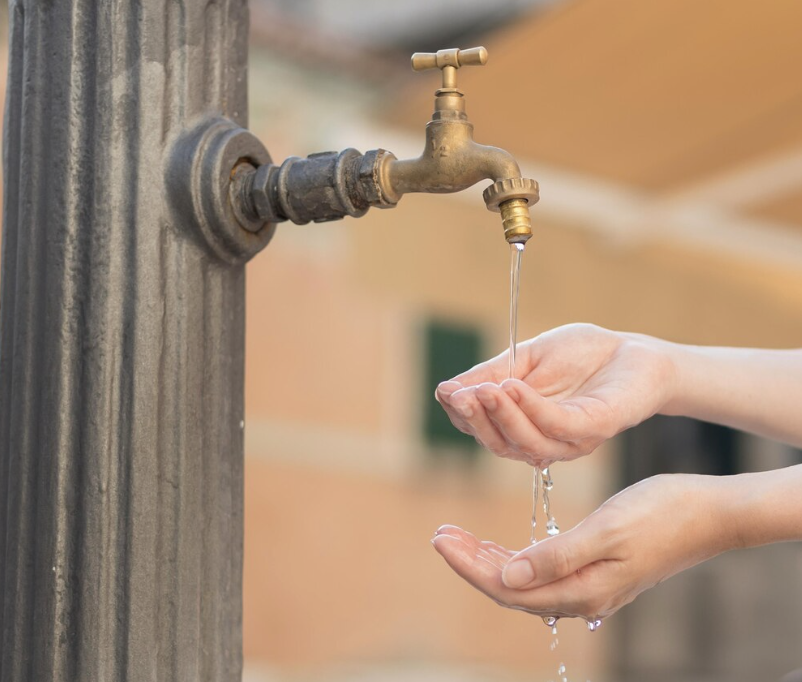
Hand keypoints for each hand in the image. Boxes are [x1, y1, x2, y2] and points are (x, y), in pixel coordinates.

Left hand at [431, 474, 733, 620]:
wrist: (710, 514)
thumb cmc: (662, 514)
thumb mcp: (607, 530)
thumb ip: (557, 557)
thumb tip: (508, 576)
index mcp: (581, 588)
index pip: (507, 586)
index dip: (469, 565)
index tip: (440, 540)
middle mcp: (581, 595)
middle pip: (510, 587)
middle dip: (471, 562)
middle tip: (440, 535)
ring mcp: (589, 585)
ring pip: (524, 580)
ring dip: (489, 559)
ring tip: (458, 537)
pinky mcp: (596, 571)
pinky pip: (541, 572)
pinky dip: (514, 557)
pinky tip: (500, 546)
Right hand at [435, 323, 676, 464]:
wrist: (634, 349)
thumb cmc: (582, 355)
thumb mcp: (526, 359)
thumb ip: (491, 375)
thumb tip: (446, 390)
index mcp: (523, 426)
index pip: (483, 429)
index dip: (462, 414)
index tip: (445, 391)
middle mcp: (544, 441)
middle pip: (500, 444)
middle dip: (476, 420)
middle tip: (458, 396)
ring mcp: (570, 440)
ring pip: (526, 442)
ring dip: (500, 417)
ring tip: (483, 390)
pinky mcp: (595, 428)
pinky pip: (557, 426)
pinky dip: (532, 409)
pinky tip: (513, 387)